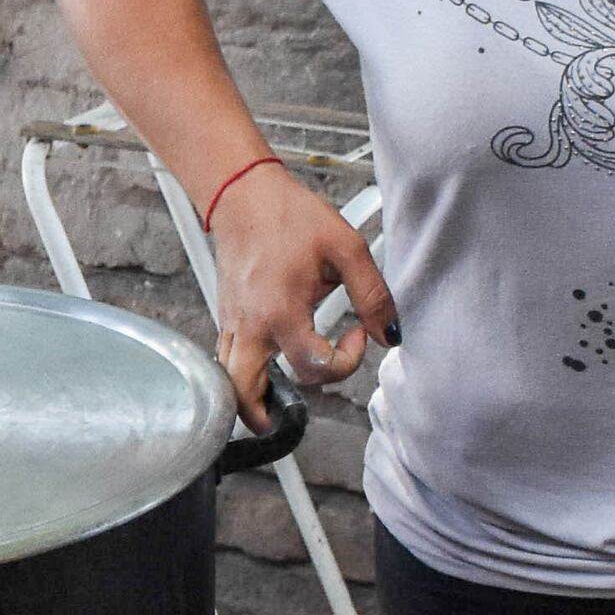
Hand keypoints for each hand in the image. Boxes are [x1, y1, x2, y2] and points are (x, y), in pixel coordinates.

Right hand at [207, 163, 394, 428]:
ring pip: (228, 381)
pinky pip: (225, 358)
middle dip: (266, 414)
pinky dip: (240, 374)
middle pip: (245, 393)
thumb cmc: (290, 216)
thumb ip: (373, 295)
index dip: (347, 360)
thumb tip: (389, 334)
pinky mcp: (226, 316)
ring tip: (272, 404)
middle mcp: (251, 325)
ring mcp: (233, 323)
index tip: (358, 334)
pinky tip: (262, 369)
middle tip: (285, 419)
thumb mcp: (346, 249)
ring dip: (248, 399)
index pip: (316, 366)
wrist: (243, 195)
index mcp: (282, 311)